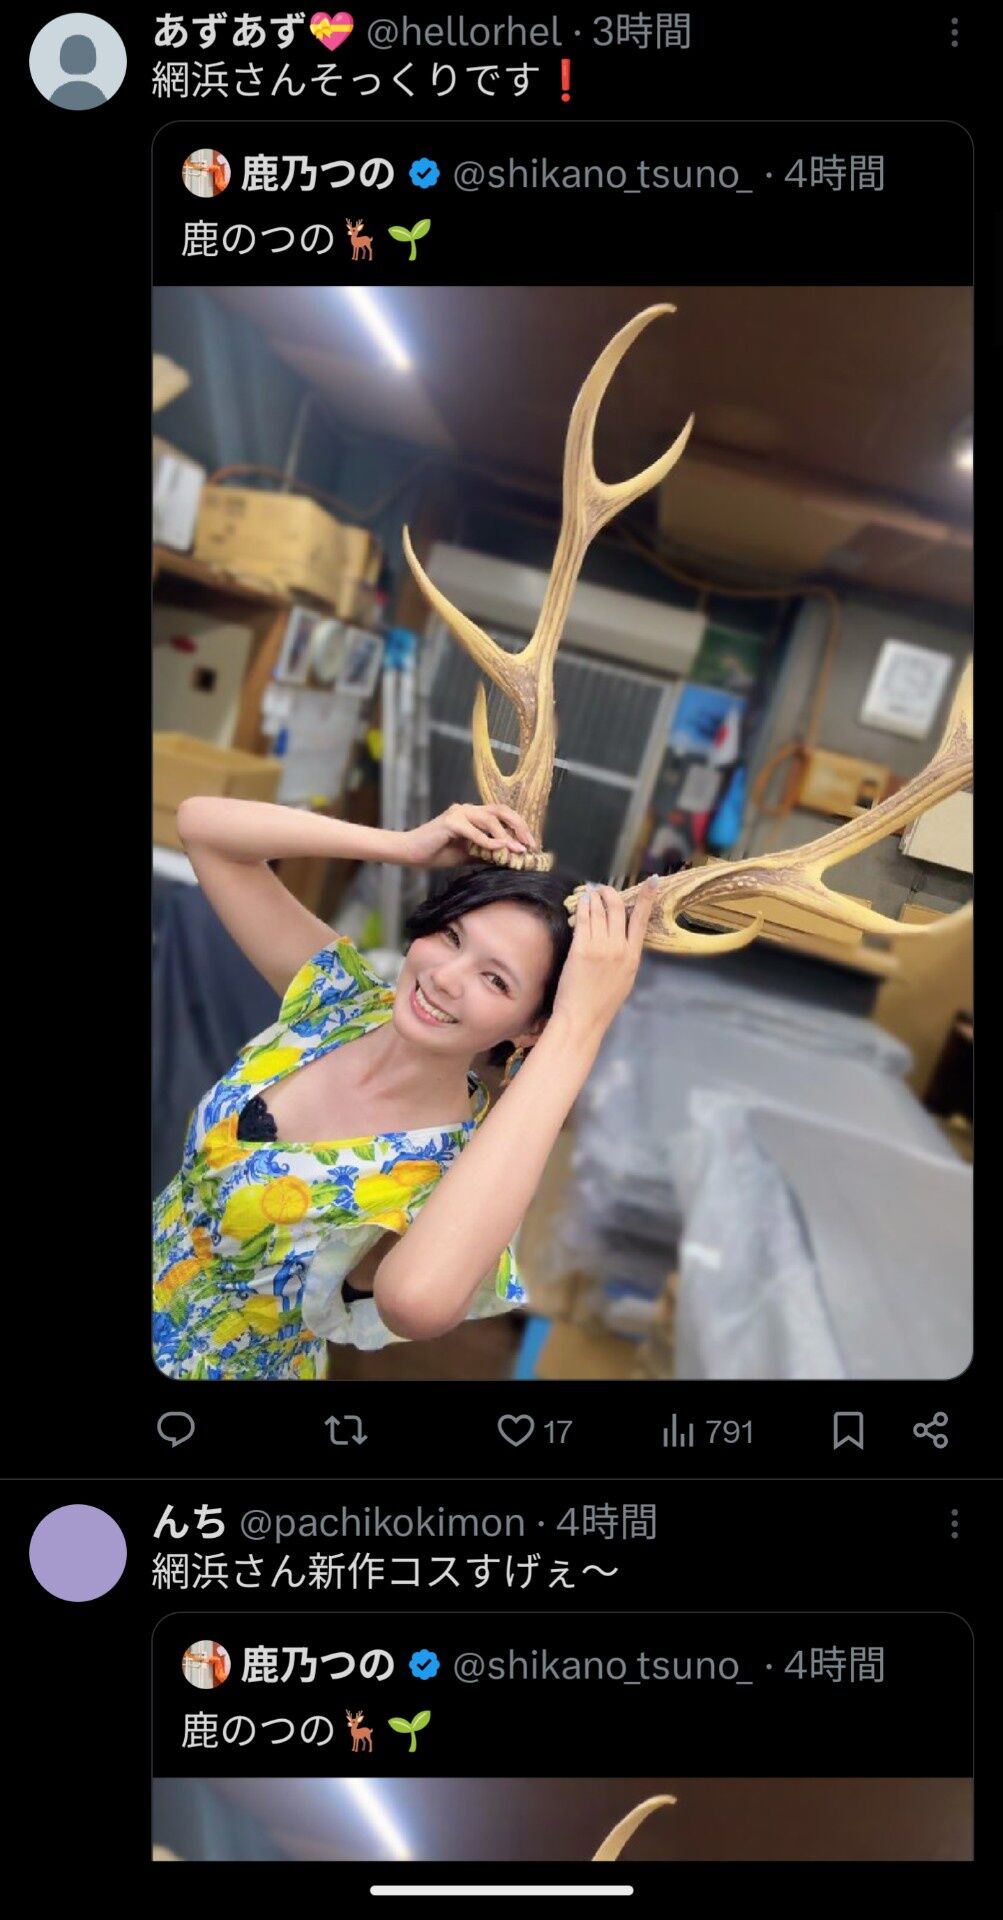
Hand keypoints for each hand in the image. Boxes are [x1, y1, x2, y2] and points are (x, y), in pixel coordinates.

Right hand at [402, 803, 538, 869]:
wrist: (411, 853)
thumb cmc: (437, 853)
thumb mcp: (469, 855)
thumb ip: (487, 853)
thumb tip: (510, 859)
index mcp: (472, 814)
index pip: (501, 814)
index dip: (518, 826)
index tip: (530, 843)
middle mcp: (467, 809)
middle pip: (500, 810)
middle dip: (518, 826)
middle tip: (529, 843)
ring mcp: (458, 813)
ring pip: (489, 819)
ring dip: (505, 835)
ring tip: (516, 849)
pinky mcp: (450, 822)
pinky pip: (473, 831)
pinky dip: (487, 840)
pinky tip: (498, 848)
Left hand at [552, 879, 656, 1035]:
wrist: (583, 1018)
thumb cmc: (603, 1003)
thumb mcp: (625, 978)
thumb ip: (626, 956)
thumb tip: (623, 938)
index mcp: (633, 956)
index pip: (642, 920)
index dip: (647, 897)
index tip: (652, 881)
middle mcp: (619, 948)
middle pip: (618, 909)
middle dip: (610, 893)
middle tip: (602, 889)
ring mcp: (600, 947)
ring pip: (599, 911)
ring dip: (595, 897)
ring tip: (591, 892)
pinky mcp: (581, 949)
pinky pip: (584, 920)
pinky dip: (583, 907)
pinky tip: (582, 901)